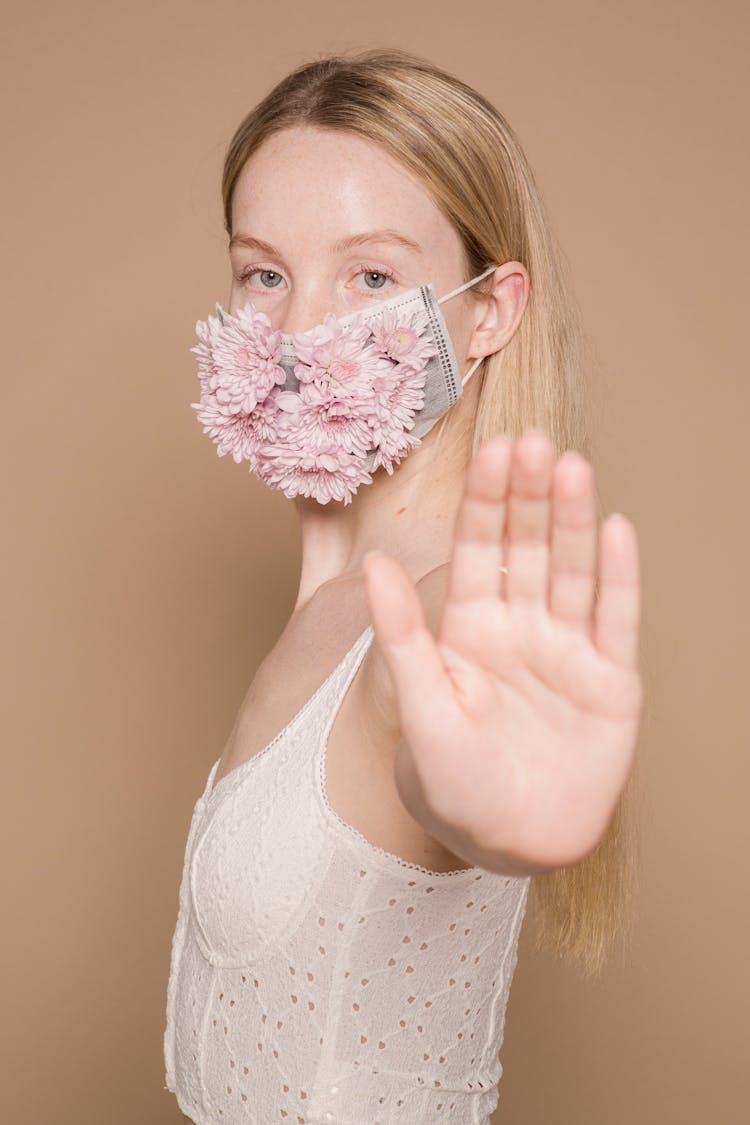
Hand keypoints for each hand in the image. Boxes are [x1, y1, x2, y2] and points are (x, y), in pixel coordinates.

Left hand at [362, 430, 642, 874]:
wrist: (507, 842)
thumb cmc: (451, 782)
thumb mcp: (420, 706)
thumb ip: (400, 635)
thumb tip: (373, 564)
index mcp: (471, 627)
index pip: (480, 549)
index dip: (487, 501)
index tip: (492, 451)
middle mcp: (521, 627)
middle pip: (529, 547)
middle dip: (530, 496)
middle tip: (533, 443)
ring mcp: (569, 649)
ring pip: (573, 570)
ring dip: (574, 520)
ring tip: (572, 468)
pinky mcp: (611, 680)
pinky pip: (615, 619)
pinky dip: (618, 576)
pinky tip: (616, 529)